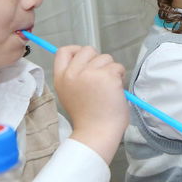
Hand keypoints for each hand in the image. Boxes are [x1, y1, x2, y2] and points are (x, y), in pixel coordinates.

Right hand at [56, 45, 129, 166]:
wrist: (96, 132)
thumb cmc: (88, 116)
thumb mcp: (69, 93)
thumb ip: (74, 77)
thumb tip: (88, 62)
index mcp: (61, 78)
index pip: (63, 51)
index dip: (76, 50)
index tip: (86, 59)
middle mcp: (73, 73)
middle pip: (88, 50)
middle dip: (98, 60)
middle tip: (101, 77)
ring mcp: (90, 74)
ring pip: (106, 57)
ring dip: (111, 69)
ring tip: (107, 88)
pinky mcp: (107, 76)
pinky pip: (118, 67)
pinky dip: (120, 76)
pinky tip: (115, 91)